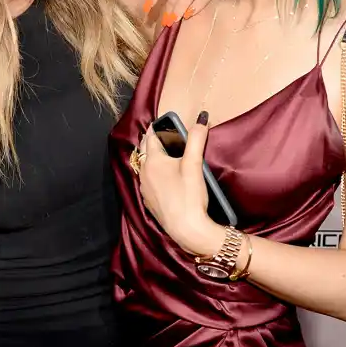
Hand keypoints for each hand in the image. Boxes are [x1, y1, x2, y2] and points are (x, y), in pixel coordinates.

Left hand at [137, 114, 222, 256]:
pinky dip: (152, 173)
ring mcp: (145, 189)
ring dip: (150, 158)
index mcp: (152, 161)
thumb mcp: (194, 164)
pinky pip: (147, 181)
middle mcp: (144, 173)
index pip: (150, 137)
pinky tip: (162, 177)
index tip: (160, 122)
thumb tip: (201, 119)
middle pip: (144, 151)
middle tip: (159, 134)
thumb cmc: (189, 195)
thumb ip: (196, 139)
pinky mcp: (149, 201)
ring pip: (144, 167)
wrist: (186, 228)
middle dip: (151, 141)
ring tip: (162, 153)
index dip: (156, 127)